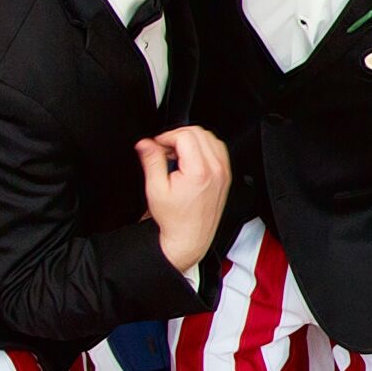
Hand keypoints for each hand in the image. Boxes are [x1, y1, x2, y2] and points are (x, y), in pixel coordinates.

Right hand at [138, 126, 229, 273]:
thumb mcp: (155, 189)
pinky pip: (218, 150)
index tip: (157, 145)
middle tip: (165, 149)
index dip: (167, 137)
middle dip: (178, 136)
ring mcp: (223, 172)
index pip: (185, 136)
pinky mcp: (225, 176)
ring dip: (192, 140)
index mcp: (199, 171)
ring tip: (176, 155)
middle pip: (199, 133)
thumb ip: (151, 161)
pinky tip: (190, 160)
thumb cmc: (174, 219)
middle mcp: (215, 169)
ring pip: (210, 138)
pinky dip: (204, 148)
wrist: (189, 237)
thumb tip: (146, 143)